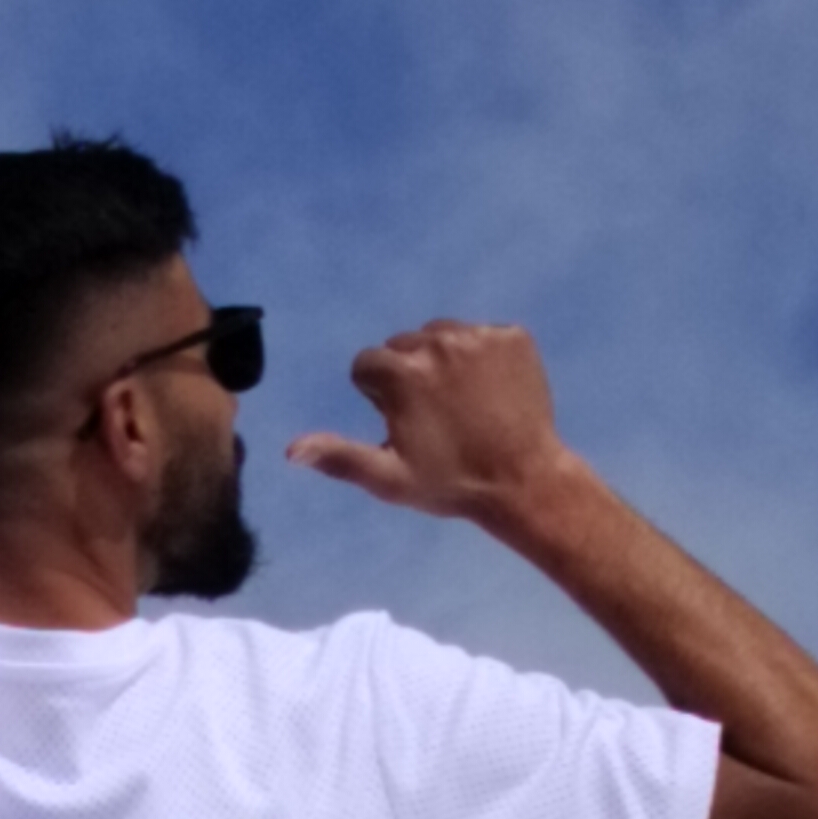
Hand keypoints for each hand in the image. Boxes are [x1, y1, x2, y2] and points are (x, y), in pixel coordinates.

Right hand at [288, 320, 576, 522]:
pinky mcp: (514, 337)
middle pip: (404, 345)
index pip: (368, 366)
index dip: (380, 396)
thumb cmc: (451, 483)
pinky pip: (484, 335)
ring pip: (442, 335)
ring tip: (464, 401)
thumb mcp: (389, 478)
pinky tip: (493, 391)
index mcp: (401, 372)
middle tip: (435, 414)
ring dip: (444, 360)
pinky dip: (484, 357)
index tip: (404, 422)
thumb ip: (340, 457)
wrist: (526, 482)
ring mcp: (479, 336)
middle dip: (409, 373)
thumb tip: (291, 450)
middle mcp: (437, 341)